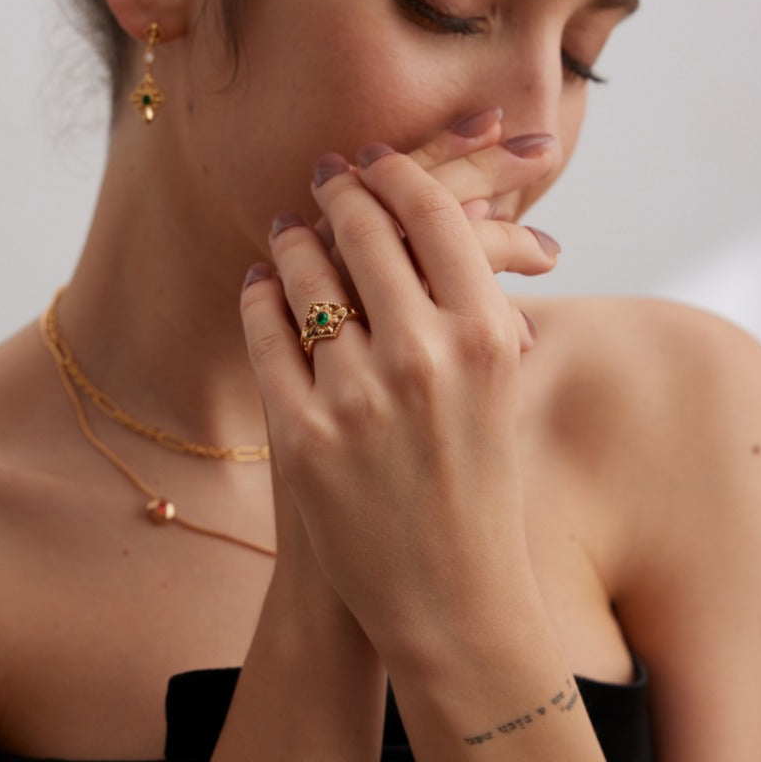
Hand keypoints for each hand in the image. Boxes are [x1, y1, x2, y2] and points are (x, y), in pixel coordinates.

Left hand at [241, 146, 551, 663]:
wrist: (450, 599)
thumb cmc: (481, 486)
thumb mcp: (500, 388)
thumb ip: (475, 304)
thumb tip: (448, 218)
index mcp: (487, 336)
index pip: (434, 214)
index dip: (398, 175)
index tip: (376, 162)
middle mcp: (425, 358)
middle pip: (365, 232)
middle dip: (339, 192)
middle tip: (324, 176)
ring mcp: (359, 399)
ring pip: (307, 279)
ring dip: (294, 241)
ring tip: (288, 229)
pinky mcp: (304, 438)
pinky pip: (267, 338)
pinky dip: (260, 300)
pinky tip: (261, 284)